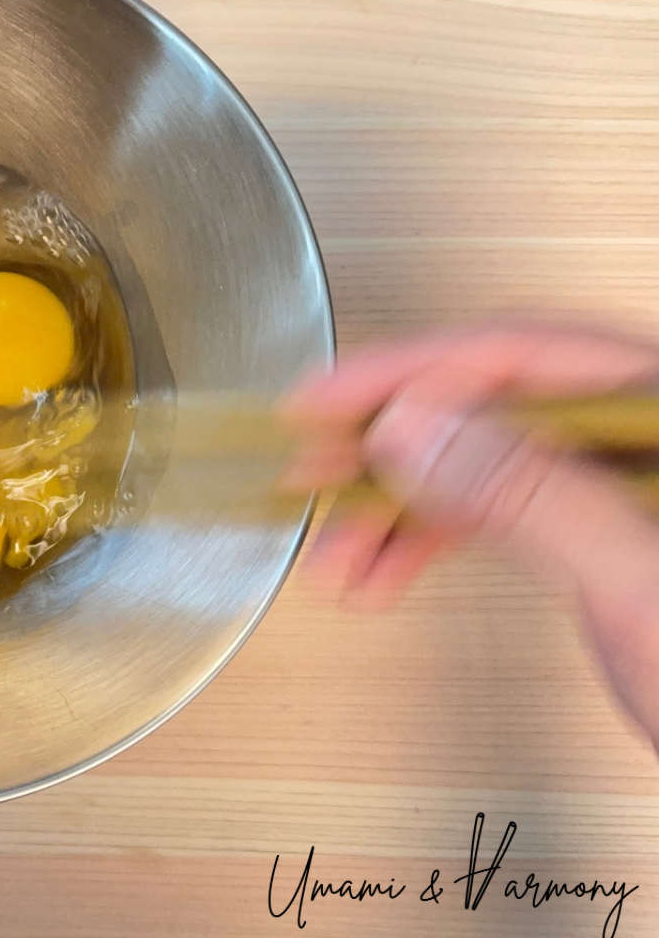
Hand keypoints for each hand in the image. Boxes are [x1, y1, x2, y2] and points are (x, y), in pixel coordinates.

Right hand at [282, 322, 658, 746]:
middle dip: (391, 446)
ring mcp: (631, 487)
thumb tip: (421, 426)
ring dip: (403, 504)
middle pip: (494, 405)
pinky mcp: (611, 537)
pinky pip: (502, 512)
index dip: (408, 371)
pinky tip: (394, 569)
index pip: (522, 354)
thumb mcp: (643, 583)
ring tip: (341, 554)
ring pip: (487, 461)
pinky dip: (437, 538)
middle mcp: (649, 435)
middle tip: (312, 474)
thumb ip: (533, 492)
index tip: (325, 401)